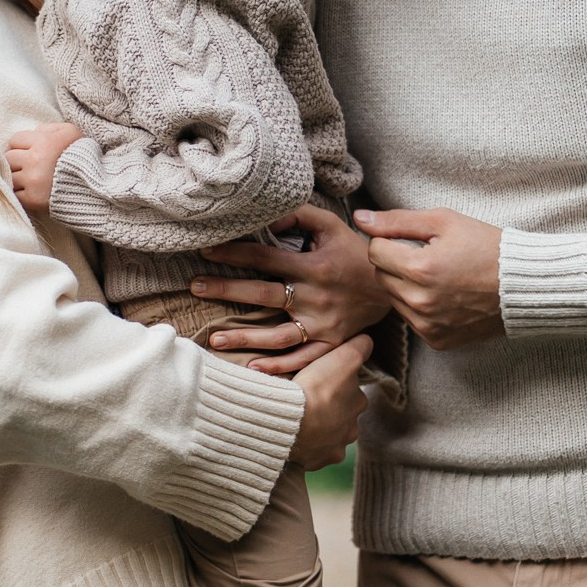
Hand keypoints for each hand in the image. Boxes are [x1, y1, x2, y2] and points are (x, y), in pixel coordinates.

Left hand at [5, 122, 82, 213]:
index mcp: (44, 142)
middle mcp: (35, 160)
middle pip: (9, 158)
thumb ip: (50, 128)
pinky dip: (20, 194)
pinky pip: (14, 194)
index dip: (22, 145)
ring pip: (10, 176)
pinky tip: (30, 192)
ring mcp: (32, 180)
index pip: (15, 140)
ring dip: (18, 178)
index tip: (31, 151)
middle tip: (29, 166)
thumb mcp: (71, 133)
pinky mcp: (32, 199)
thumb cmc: (82, 157)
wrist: (95, 187)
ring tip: (31, 179)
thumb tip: (33, 131)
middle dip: (18, 161)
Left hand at [192, 204, 390, 367]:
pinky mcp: (329, 344)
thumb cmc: (352, 251)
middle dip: (227, 290)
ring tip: (214, 339)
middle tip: (196, 287)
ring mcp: (322, 324)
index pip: (266, 258)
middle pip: (264, 294)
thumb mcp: (330, 225)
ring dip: (245, 338)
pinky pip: (302, 359)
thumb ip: (298, 216)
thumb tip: (266, 220)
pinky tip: (253, 370)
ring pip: (278, 335)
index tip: (206, 251)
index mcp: (313, 266)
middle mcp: (315, 296)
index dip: (235, 253)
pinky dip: (279, 367)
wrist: (390, 285)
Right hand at [289, 335, 370, 469]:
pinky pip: (313, 453)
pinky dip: (306, 445)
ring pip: (328, 436)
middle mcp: (352, 428)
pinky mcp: (318, 461)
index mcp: (358, 402)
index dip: (337, 385)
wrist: (291, 420)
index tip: (320, 382)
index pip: (351, 391)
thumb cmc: (316, 386)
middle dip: (329, 410)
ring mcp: (334, 447)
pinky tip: (294, 435)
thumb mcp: (343, 357)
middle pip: (341, 416)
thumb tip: (367, 340)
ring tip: (298, 419)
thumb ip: (359, 346)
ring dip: (318, 429)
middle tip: (307, 400)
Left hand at [353, 207, 503, 350]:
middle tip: (423, 256)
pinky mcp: (437, 340)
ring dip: (404, 285)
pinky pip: (411, 320)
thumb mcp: (444, 222)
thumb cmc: (486, 246)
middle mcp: (420, 302)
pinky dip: (419, 307)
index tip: (409, 239)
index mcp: (420, 268)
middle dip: (394, 263)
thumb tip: (360, 219)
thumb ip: (396, 220)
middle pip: (380, 276)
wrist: (522, 285)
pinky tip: (443, 296)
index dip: (389, 240)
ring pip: (393, 299)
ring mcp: (428, 325)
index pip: (375, 251)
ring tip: (435, 275)